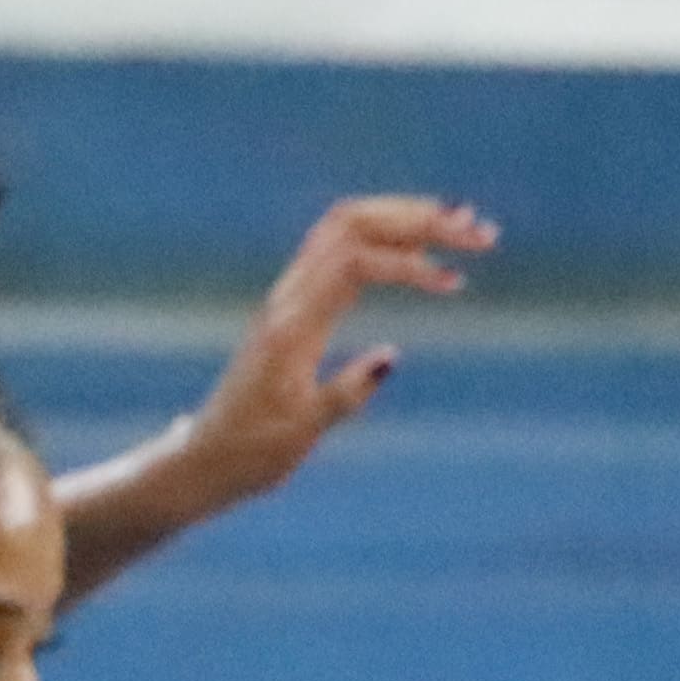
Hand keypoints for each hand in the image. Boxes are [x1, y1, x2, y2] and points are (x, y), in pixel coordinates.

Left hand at [175, 195, 492, 508]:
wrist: (201, 461)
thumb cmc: (249, 455)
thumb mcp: (300, 434)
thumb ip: (344, 396)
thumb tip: (392, 357)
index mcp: (292, 327)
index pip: (356, 261)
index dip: (411, 261)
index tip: (456, 285)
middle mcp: (288, 300)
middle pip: (353, 223)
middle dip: (418, 218)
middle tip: (478, 231)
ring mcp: (289, 298)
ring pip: (346, 227)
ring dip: (405, 220)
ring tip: (464, 228)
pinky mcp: (294, 306)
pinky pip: (340, 249)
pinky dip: (386, 240)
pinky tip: (426, 253)